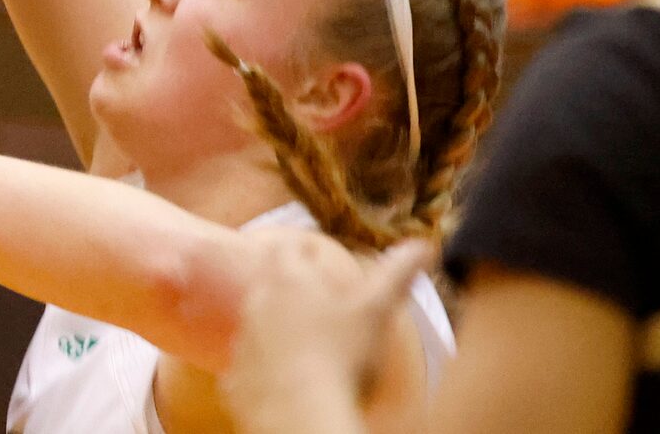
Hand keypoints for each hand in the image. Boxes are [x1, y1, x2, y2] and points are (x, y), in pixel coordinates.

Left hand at [218, 233, 433, 432]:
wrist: (303, 413)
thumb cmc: (343, 356)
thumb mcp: (376, 310)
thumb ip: (396, 274)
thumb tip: (424, 246)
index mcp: (289, 279)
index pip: (287, 248)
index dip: (302, 248)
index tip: (314, 252)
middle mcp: (258, 302)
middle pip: (266, 281)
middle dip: (286, 284)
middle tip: (310, 294)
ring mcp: (243, 339)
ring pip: (254, 322)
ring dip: (272, 324)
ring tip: (300, 337)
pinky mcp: (236, 377)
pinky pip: (246, 365)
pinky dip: (261, 366)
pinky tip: (281, 377)